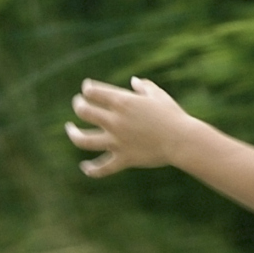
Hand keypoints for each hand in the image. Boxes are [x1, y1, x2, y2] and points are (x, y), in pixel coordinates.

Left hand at [65, 76, 193, 177]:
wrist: (183, 140)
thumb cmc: (173, 115)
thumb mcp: (158, 96)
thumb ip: (144, 87)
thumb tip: (134, 82)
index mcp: (122, 102)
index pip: (93, 92)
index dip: (87, 89)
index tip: (87, 89)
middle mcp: (115, 121)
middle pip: (83, 111)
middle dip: (78, 105)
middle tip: (79, 104)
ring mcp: (116, 141)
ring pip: (83, 140)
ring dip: (73, 134)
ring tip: (70, 130)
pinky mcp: (123, 158)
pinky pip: (102, 167)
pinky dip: (92, 170)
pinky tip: (85, 167)